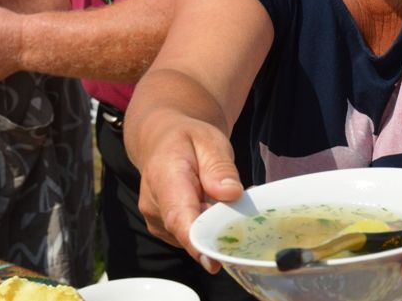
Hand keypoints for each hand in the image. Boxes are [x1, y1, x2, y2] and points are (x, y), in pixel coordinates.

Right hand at [131, 111, 244, 269]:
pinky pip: (193, 234)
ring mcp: (158, 221)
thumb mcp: (209, 140)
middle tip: (246, 202)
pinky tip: (216, 205)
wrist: (162, 141)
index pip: (178, 217)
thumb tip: (231, 194)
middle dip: (221, 225)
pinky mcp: (166, 230)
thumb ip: (220, 166)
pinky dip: (210, 225)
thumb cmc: (187, 140)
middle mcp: (155, 206)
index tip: (212, 262)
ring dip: (217, 223)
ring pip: (195, 234)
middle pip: (191, 230)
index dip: (195, 242)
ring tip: (227, 194)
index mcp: (164, 178)